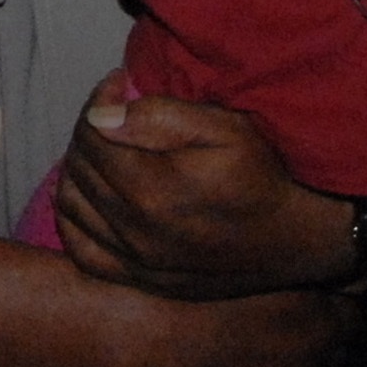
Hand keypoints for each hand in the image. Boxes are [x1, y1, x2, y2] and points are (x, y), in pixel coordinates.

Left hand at [57, 74, 364, 297]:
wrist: (294, 241)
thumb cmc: (261, 177)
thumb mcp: (224, 129)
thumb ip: (158, 116)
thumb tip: (99, 114)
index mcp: (152, 189)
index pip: (91, 133)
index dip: (100, 100)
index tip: (121, 86)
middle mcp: (134, 231)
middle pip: (79, 166)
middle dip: (90, 130)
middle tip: (115, 114)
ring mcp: (135, 261)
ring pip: (71, 203)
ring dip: (79, 169)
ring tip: (105, 150)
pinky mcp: (140, 280)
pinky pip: (81, 247)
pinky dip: (75, 217)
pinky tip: (92, 196)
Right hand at [125, 285, 352, 366]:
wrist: (144, 338)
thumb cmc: (179, 289)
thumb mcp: (237, 262)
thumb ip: (280, 266)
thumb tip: (311, 267)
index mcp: (317, 305)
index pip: (352, 307)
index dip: (324, 307)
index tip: (298, 305)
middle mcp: (320, 350)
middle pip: (337, 352)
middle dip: (312, 346)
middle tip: (271, 340)